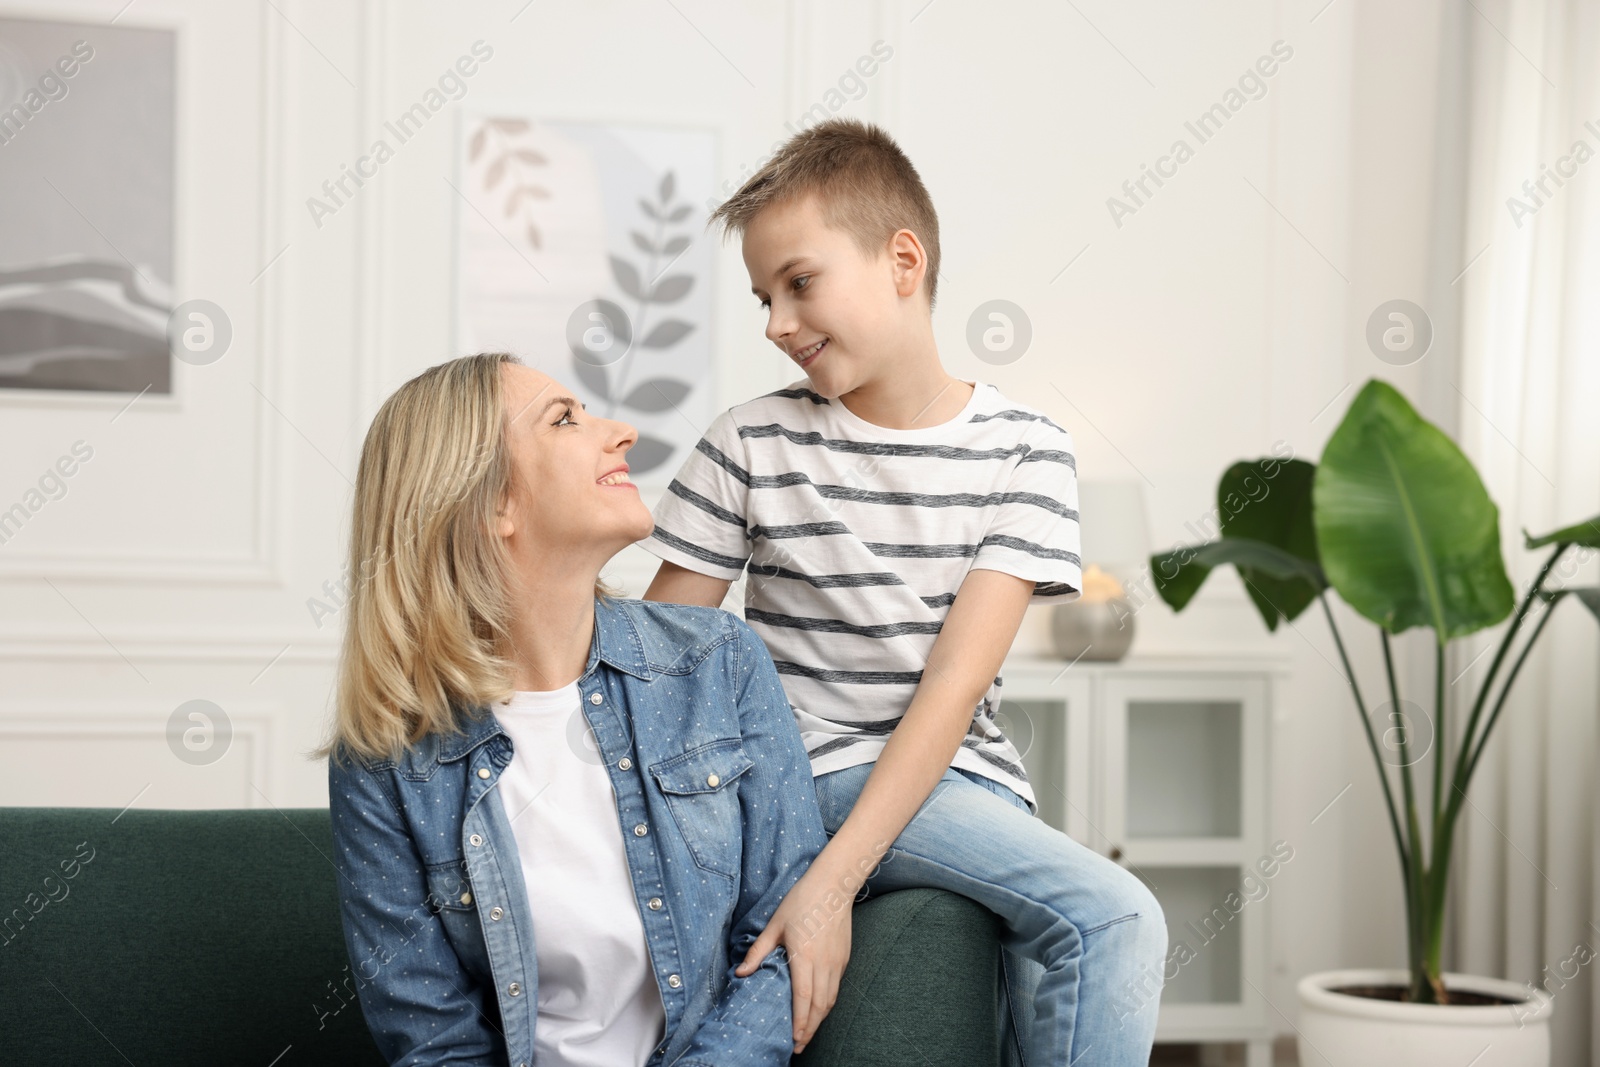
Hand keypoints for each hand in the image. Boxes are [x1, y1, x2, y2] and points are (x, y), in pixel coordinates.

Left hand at [734, 862, 855, 1053]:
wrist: (833, 886)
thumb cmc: (801, 902)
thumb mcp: (775, 925)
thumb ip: (758, 952)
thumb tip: (740, 974)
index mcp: (804, 956)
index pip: (803, 997)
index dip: (799, 1021)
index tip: (793, 1039)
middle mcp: (823, 963)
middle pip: (819, 1006)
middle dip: (809, 1030)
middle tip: (798, 1047)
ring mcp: (836, 962)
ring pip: (830, 1000)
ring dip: (819, 1020)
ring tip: (807, 1035)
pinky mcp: (844, 959)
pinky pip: (836, 988)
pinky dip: (827, 1004)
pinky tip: (817, 1010)